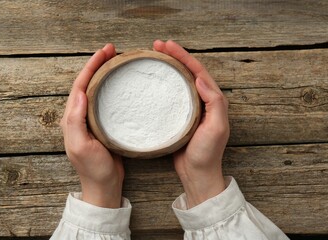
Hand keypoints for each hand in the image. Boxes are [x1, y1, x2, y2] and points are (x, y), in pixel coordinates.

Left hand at [60, 44, 123, 207]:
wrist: (105, 186)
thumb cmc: (93, 169)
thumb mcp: (81, 146)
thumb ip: (76, 120)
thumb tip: (79, 92)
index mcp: (72, 118)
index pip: (80, 85)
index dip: (91, 66)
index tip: (104, 52)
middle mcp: (80, 115)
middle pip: (88, 83)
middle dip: (98, 64)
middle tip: (113, 50)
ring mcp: (93, 119)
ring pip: (98, 89)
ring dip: (106, 73)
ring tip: (118, 61)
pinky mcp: (105, 124)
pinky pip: (107, 101)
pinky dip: (113, 88)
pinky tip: (122, 84)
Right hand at [154, 40, 229, 208]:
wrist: (197, 173)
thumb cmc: (207, 153)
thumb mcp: (217, 128)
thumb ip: (214, 103)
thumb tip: (201, 78)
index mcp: (212, 100)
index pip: (198, 71)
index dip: (183, 56)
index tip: (167, 46)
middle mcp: (202, 100)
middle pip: (187, 72)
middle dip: (174, 56)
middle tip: (156, 46)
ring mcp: (190, 108)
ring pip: (179, 81)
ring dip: (168, 67)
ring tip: (153, 58)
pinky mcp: (179, 116)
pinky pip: (171, 95)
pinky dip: (163, 84)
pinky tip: (153, 82)